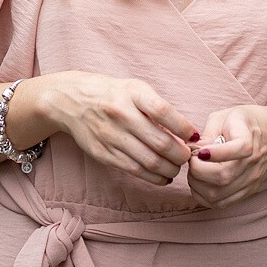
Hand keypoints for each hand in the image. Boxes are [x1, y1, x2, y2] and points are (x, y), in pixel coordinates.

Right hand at [25, 71, 198, 185]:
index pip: (164, 112)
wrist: (72, 100)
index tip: (194, 136)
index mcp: (132, 93)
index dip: (183, 127)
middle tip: (188, 156)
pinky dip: (154, 177)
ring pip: (150, 161)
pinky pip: (135, 170)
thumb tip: (186, 134)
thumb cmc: (113, 93)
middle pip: (160, 142)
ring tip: (177, 167)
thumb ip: (158, 108)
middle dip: (181, 154)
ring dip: (170, 169)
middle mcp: (121, 114)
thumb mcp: (135, 88)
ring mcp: (111, 136)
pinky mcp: (104, 154)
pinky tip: (163, 175)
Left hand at [187, 105, 266, 208]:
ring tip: (195, 170)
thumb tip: (192, 149)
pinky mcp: (246, 193)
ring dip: (197, 185)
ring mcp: (250, 182)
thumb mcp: (227, 115)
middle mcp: (252, 164)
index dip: (215, 152)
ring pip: (218, 195)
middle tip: (192, 158)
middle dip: (197, 169)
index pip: (238, 149)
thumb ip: (209, 132)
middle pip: (223, 177)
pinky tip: (199, 182)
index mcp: (250, 140)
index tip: (199, 149)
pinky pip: (220, 204)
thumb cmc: (247, 123)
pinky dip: (203, 196)